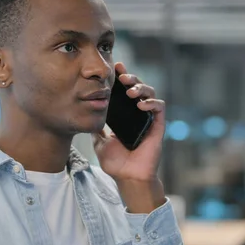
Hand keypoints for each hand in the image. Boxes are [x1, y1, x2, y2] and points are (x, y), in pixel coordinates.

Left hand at [93, 62, 165, 212]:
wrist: (128, 178)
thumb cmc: (116, 163)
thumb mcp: (99, 141)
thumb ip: (96, 127)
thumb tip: (85, 113)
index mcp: (125, 114)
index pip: (124, 90)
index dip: (122, 76)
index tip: (116, 66)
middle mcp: (137, 113)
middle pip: (138, 86)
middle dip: (131, 77)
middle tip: (122, 76)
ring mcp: (148, 118)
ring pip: (150, 92)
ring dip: (141, 87)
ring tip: (130, 91)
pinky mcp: (158, 126)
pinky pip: (159, 107)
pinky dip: (151, 102)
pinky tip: (140, 104)